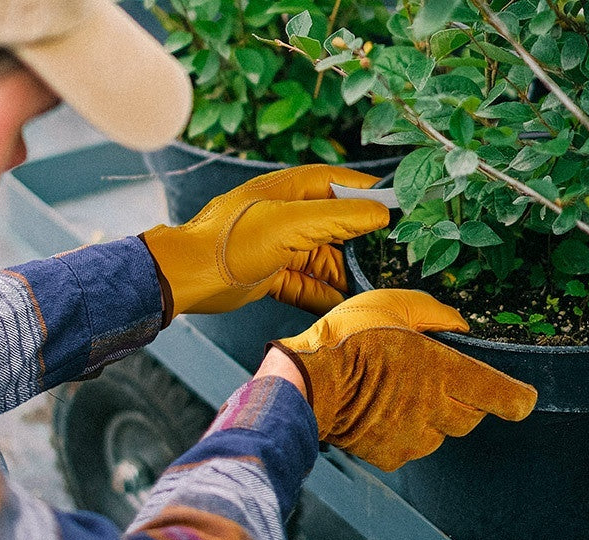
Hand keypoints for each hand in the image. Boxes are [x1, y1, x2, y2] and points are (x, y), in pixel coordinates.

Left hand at [141, 165, 389, 324]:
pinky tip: (341, 305)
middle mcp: (288, 215)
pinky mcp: (271, 274)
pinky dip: (322, 294)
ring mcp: (280, 246)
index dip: (368, 195)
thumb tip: (380, 212)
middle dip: (359, 244)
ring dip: (343, 275)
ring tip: (368, 290)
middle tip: (388, 260)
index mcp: (292, 190)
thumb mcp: (292, 223)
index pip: (340, 185)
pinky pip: (306, 284)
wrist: (190, 275)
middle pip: (335, 227)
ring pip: (322, 260)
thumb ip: (339, 217)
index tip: (397, 209)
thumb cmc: (233, 240)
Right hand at [268, 289, 537, 470]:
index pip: (501, 396)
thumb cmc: (344, 339)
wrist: (304, 383)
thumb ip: (435, 313)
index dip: (516, 399)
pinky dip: (403, 434)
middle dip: (461, 400)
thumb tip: (461, 326)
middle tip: (431, 381)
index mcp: (441, 370)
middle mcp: (434, 408)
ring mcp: (413, 437)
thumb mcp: (391, 303)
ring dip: (431, 418)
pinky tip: (381, 414)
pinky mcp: (392, 455)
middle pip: (472, 416)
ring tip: (397, 396)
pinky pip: (411, 448)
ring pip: (441, 434)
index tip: (522, 399)